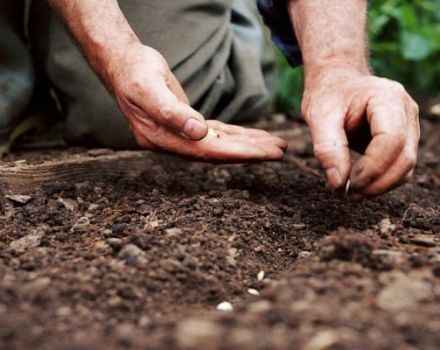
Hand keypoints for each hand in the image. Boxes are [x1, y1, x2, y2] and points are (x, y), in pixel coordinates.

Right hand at [104, 43, 285, 161]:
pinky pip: (216, 133)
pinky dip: (236, 135)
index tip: (266, 154)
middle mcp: (174, 143)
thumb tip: (199, 133)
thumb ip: (172, 113)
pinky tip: (252, 136)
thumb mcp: (149, 89)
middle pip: (219, 152)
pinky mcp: (187, 124)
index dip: (239, 154)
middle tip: (280, 152)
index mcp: (164, 139)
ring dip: (247, 145)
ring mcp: (180, 135)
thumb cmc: (134, 74)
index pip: (209, 152)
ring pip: (221, 143)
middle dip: (250, 152)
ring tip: (275, 144)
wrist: (122, 65)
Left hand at [302, 66, 419, 198]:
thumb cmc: (328, 94)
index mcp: (388, 98)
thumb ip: (327, 148)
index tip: (345, 185)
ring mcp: (409, 126)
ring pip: (405, 167)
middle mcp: (406, 111)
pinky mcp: (403, 139)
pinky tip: (355, 184)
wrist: (337, 82)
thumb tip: (337, 183)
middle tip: (346, 196)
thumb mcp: (319, 116)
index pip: (391, 140)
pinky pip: (398, 167)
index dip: (371, 168)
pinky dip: (380, 181)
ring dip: (379, 186)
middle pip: (404, 158)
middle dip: (376, 183)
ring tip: (348, 193)